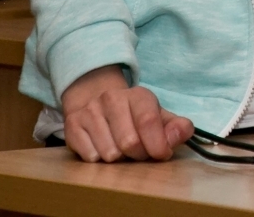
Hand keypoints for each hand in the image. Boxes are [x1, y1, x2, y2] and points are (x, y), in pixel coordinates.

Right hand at [58, 65, 192, 162]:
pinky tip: (102, 148)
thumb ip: (177, 127)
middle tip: (139, 153)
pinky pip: (89, 156)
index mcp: (138, 95)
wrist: (96, 103)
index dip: (157, 144)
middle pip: (129, 142)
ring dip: (119, 159)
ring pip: (109, 153)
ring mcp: (90, 111)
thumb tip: (181, 134)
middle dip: (138, 155)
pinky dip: (99, 159)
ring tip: (121, 149)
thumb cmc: (133, 116)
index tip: (161, 155)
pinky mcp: (72, 125)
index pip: (148, 121)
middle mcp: (112, 98)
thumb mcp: (159, 117)